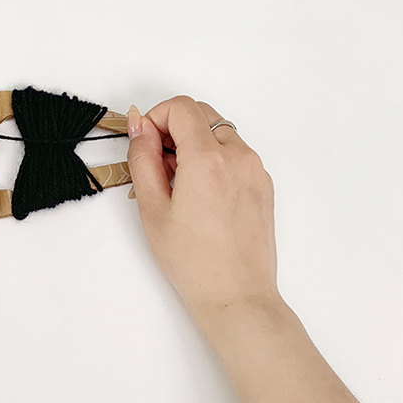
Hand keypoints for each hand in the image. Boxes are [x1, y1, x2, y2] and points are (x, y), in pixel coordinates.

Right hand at [126, 96, 281, 327]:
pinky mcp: (263, 184)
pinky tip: (200, 195)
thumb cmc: (194, 262)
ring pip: (219, 133)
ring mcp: (255, 170)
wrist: (236, 295)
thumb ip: (143, 159)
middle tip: (157, 166)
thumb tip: (139, 127)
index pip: (181, 107)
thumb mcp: (153, 209)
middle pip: (202, 114)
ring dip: (194, 145)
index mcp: (208, 159)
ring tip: (178, 186)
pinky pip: (235, 154)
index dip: (156, 118)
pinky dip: (214, 160)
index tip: (145, 144)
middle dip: (174, 129)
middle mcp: (238, 156)